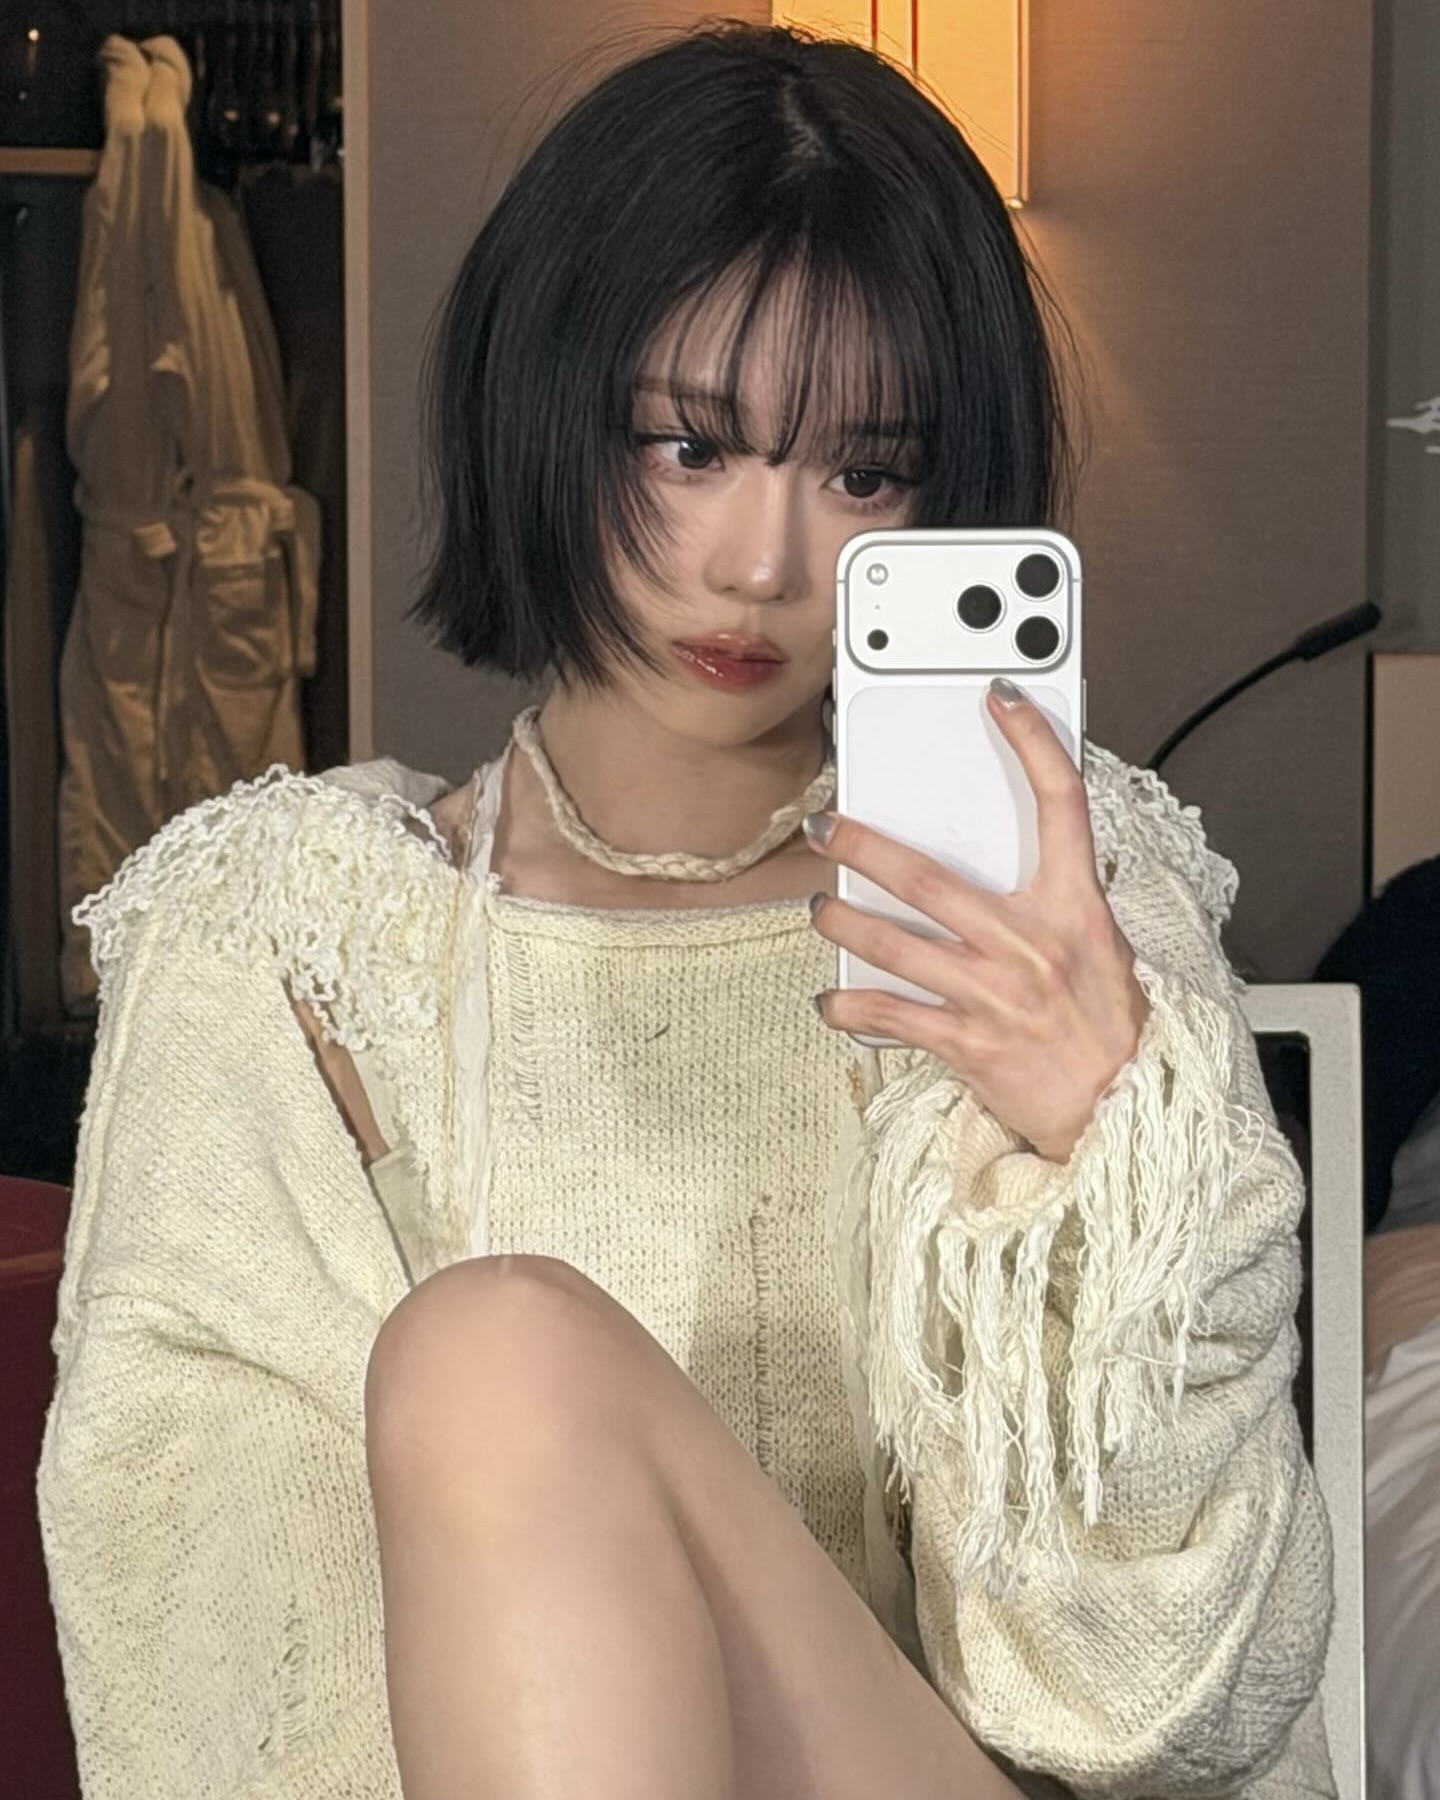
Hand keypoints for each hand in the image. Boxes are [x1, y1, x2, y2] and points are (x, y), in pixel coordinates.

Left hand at [804, 678, 1150, 1164]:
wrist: (1127, 1115)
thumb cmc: (1112, 1032)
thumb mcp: (1101, 951)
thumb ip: (1053, 906)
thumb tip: (996, 869)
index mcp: (1077, 909)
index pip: (1062, 805)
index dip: (1034, 743)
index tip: (1002, 700)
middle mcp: (1031, 944)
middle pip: (929, 878)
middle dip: (864, 847)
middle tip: (826, 827)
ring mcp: (995, 994)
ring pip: (892, 944)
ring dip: (842, 924)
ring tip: (820, 912)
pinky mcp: (968, 1043)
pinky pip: (889, 1015)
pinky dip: (850, 1007)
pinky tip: (831, 1001)